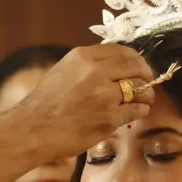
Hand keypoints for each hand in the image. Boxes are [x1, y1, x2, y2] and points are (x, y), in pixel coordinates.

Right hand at [10, 44, 155, 160]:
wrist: (32, 130)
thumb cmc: (44, 103)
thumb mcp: (63, 71)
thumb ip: (87, 65)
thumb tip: (112, 64)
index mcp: (83, 57)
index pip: (121, 51)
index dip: (135, 59)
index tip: (139, 66)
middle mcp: (96, 72)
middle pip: (135, 67)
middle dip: (145, 75)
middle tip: (148, 81)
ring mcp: (105, 95)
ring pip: (140, 89)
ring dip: (146, 94)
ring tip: (144, 99)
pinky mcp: (110, 118)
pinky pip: (136, 110)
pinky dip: (140, 111)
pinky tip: (137, 112)